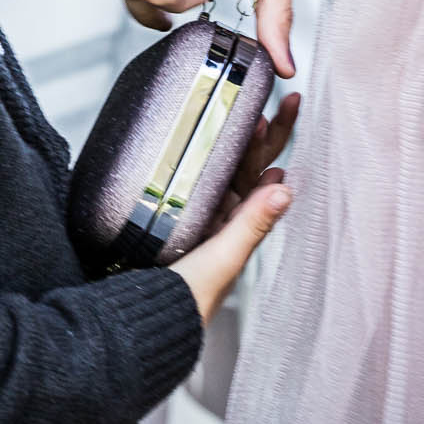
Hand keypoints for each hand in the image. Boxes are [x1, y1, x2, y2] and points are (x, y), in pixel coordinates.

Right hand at [170, 95, 297, 326]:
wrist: (137, 324)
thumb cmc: (183, 303)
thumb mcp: (222, 258)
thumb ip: (250, 225)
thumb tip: (286, 190)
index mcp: (240, 232)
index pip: (265, 177)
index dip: (276, 143)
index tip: (285, 110)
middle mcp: (222, 226)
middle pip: (246, 171)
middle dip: (260, 136)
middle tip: (271, 99)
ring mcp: (196, 224)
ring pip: (220, 176)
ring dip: (232, 144)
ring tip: (242, 110)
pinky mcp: (170, 225)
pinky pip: (190, 187)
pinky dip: (197, 163)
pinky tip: (196, 147)